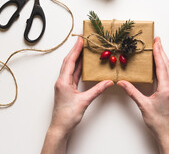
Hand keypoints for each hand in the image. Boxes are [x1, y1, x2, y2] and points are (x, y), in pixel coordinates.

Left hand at [42, 37, 113, 153]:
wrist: (60, 127)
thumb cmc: (68, 115)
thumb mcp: (84, 101)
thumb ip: (97, 90)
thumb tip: (108, 82)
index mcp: (63, 81)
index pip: (70, 62)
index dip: (76, 50)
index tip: (81, 41)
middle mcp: (61, 81)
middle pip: (68, 61)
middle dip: (75, 50)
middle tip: (82, 41)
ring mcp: (63, 84)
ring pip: (70, 67)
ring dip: (76, 58)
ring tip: (83, 49)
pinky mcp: (66, 89)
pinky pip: (72, 74)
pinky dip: (77, 67)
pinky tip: (82, 64)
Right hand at [117, 37, 168, 153]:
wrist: (168, 132)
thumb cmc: (157, 121)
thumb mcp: (143, 105)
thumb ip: (132, 92)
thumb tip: (122, 82)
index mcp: (166, 88)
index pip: (162, 66)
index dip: (158, 53)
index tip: (156, 42)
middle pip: (167, 65)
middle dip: (162, 51)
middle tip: (157, 40)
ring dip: (163, 58)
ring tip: (158, 49)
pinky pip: (168, 75)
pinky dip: (164, 66)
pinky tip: (160, 65)